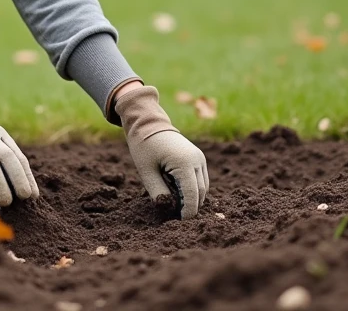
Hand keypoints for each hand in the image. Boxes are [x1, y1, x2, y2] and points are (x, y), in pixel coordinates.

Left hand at [114, 84, 208, 218]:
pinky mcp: (198, 158)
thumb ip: (157, 192)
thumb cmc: (144, 146)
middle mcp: (197, 160)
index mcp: (185, 162)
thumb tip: (168, 209)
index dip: (188, 212)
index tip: (180, 224)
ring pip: (203, 187)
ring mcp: (200, 158)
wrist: (148, 122)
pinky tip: (177, 192)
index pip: (192, 195)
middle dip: (190, 207)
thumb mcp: (146, 171)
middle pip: (200, 193)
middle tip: (175, 217)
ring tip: (173, 203)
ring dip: (192, 198)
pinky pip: (200, 180)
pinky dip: (192, 189)